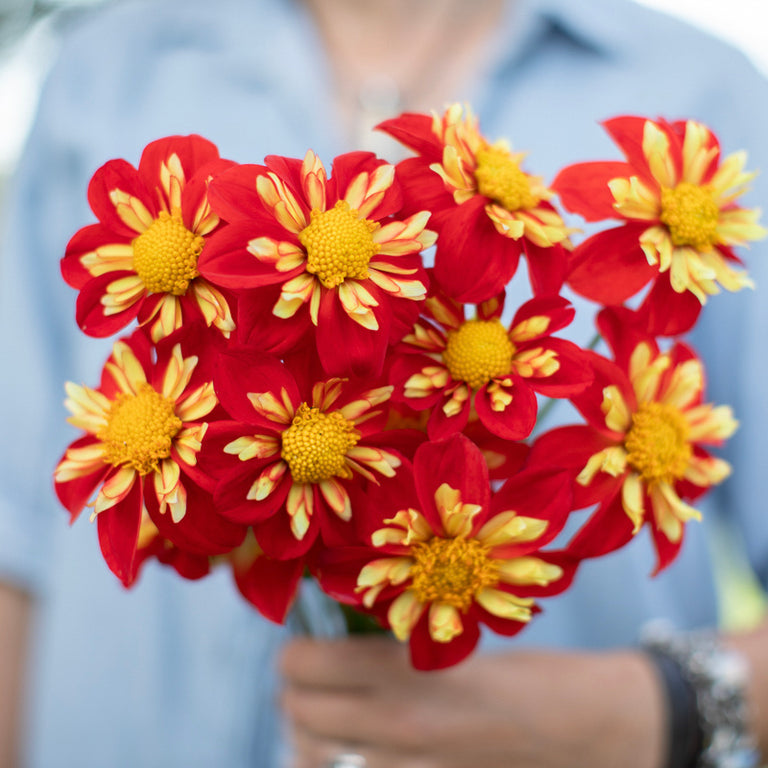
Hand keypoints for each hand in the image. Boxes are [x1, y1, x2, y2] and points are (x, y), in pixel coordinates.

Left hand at [280, 635, 665, 767]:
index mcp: (404, 670)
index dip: (295, 651)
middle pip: (298, 713)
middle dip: (297, 689)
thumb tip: (331, 645)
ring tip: (327, 713)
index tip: (305, 643)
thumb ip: (388, 646)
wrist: (574, 728)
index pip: (302, 665)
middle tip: (313, 674)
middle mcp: (394, 725)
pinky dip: (335, 764)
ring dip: (309, 732)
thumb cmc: (517, 669)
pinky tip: (350, 749)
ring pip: (310, 756)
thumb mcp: (449, 641)